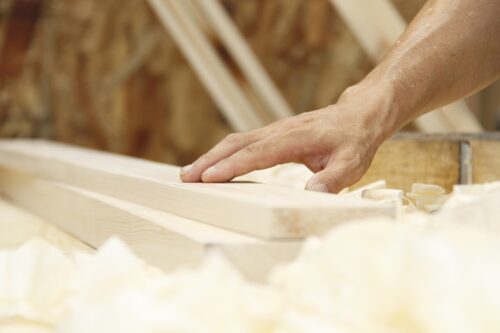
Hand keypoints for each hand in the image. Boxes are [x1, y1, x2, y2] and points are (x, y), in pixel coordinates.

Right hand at [180, 87, 394, 192]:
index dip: (232, 166)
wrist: (359, 115)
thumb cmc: (355, 140)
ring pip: (236, 141)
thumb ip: (333, 179)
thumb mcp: (352, 163)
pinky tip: (214, 165)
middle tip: (186, 177)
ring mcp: (274, 131)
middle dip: (209, 160)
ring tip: (190, 173)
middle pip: (237, 144)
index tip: (209, 177)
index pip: (258, 153)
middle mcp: (280, 131)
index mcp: (296, 138)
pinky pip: (243, 142)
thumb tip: (313, 193)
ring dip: (211, 156)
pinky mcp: (273, 134)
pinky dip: (224, 153)